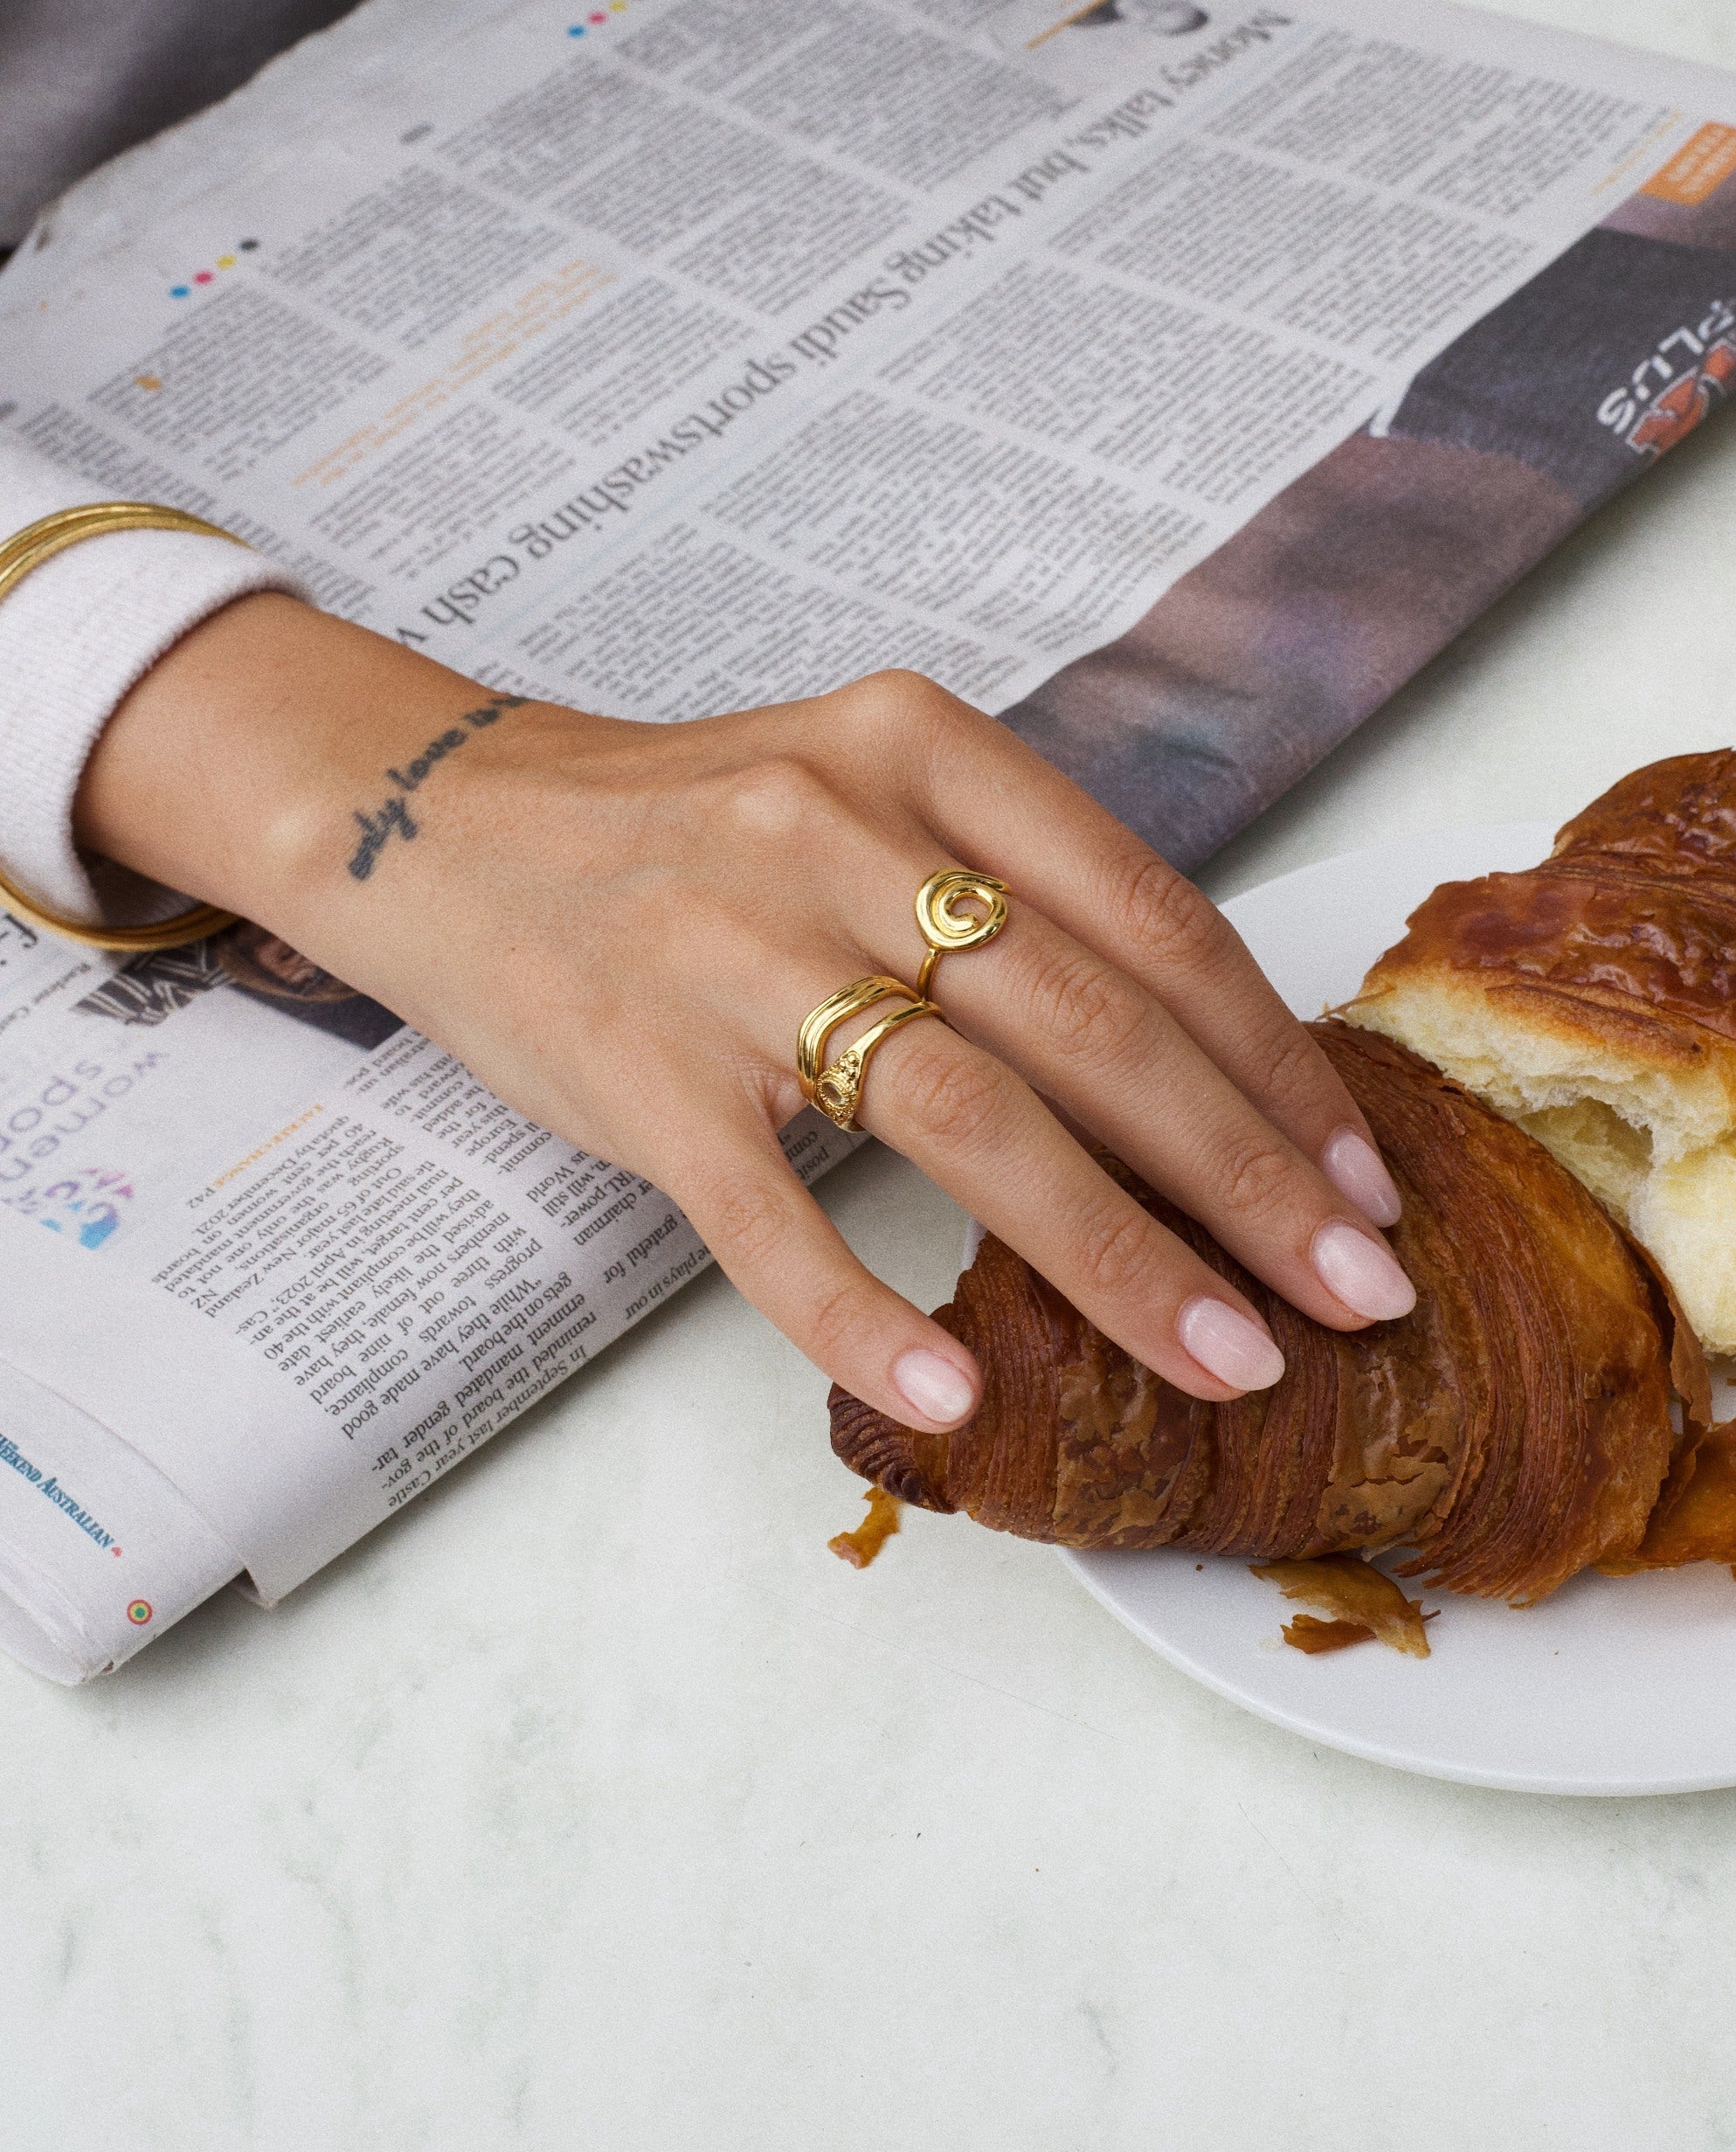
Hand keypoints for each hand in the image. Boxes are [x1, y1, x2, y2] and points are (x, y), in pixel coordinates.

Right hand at [79, 595, 1413, 1432]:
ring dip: (1117, 1259)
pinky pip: (771, 1218)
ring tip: (1224, 1360)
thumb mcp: (864, 797)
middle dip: (1247, 1179)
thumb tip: (1198, 1068)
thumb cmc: (688, 832)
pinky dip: (862, 1316)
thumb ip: (1010, 893)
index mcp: (921, 750)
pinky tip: (947, 1399)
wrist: (445, 824)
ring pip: (966, 1121)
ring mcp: (732, 952)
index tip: (1358, 1178)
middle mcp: (838, 828)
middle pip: (1092, 1026)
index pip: (1150, 917)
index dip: (1274, 1061)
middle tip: (1355, 1295)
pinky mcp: (641, 1072)